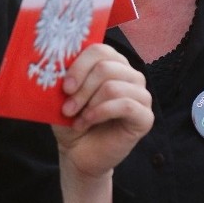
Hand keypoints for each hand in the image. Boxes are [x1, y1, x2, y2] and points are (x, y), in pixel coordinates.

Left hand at [53, 43, 152, 202]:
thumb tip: (58, 62)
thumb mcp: (64, 95)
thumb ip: (65, 76)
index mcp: (112, 62)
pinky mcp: (145, 116)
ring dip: (89, 104)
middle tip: (67, 107)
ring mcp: (141, 95)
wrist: (78, 151)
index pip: (99, 50)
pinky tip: (88, 121)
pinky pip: (126, 105)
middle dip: (82, 88)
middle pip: (105, 67)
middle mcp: (130, 75)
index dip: (79, 66)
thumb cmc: (72, 119)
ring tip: (77, 118)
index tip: (65, 87)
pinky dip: (101, 113)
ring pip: (113, 87)